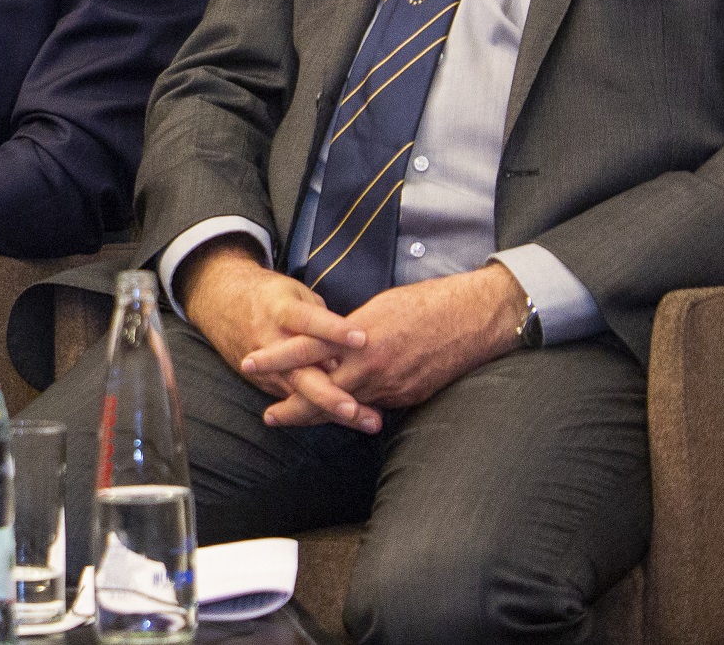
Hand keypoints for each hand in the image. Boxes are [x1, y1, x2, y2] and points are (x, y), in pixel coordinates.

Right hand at [179, 239, 378, 432]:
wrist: (221, 303)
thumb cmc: (270, 297)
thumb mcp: (296, 293)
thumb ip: (321, 319)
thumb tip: (350, 346)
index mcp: (280, 311)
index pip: (308, 321)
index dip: (334, 330)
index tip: (362, 339)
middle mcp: (271, 342)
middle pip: (300, 370)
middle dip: (327, 393)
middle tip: (353, 408)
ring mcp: (266, 368)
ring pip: (302, 394)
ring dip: (334, 410)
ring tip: (366, 421)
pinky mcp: (266, 382)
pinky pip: (297, 400)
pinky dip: (326, 412)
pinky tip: (356, 422)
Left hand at [256, 265, 525, 425]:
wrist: (474, 319)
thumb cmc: (426, 303)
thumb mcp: (378, 309)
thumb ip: (350, 331)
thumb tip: (330, 344)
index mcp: (358, 335)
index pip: (306, 349)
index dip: (276, 359)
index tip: (249, 363)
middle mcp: (371, 365)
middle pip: (321, 392)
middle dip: (292, 407)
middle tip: (268, 416)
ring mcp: (391, 386)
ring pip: (348, 406)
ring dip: (323, 414)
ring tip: (298, 420)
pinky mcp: (408, 397)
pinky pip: (376, 406)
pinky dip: (358, 410)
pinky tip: (346, 416)